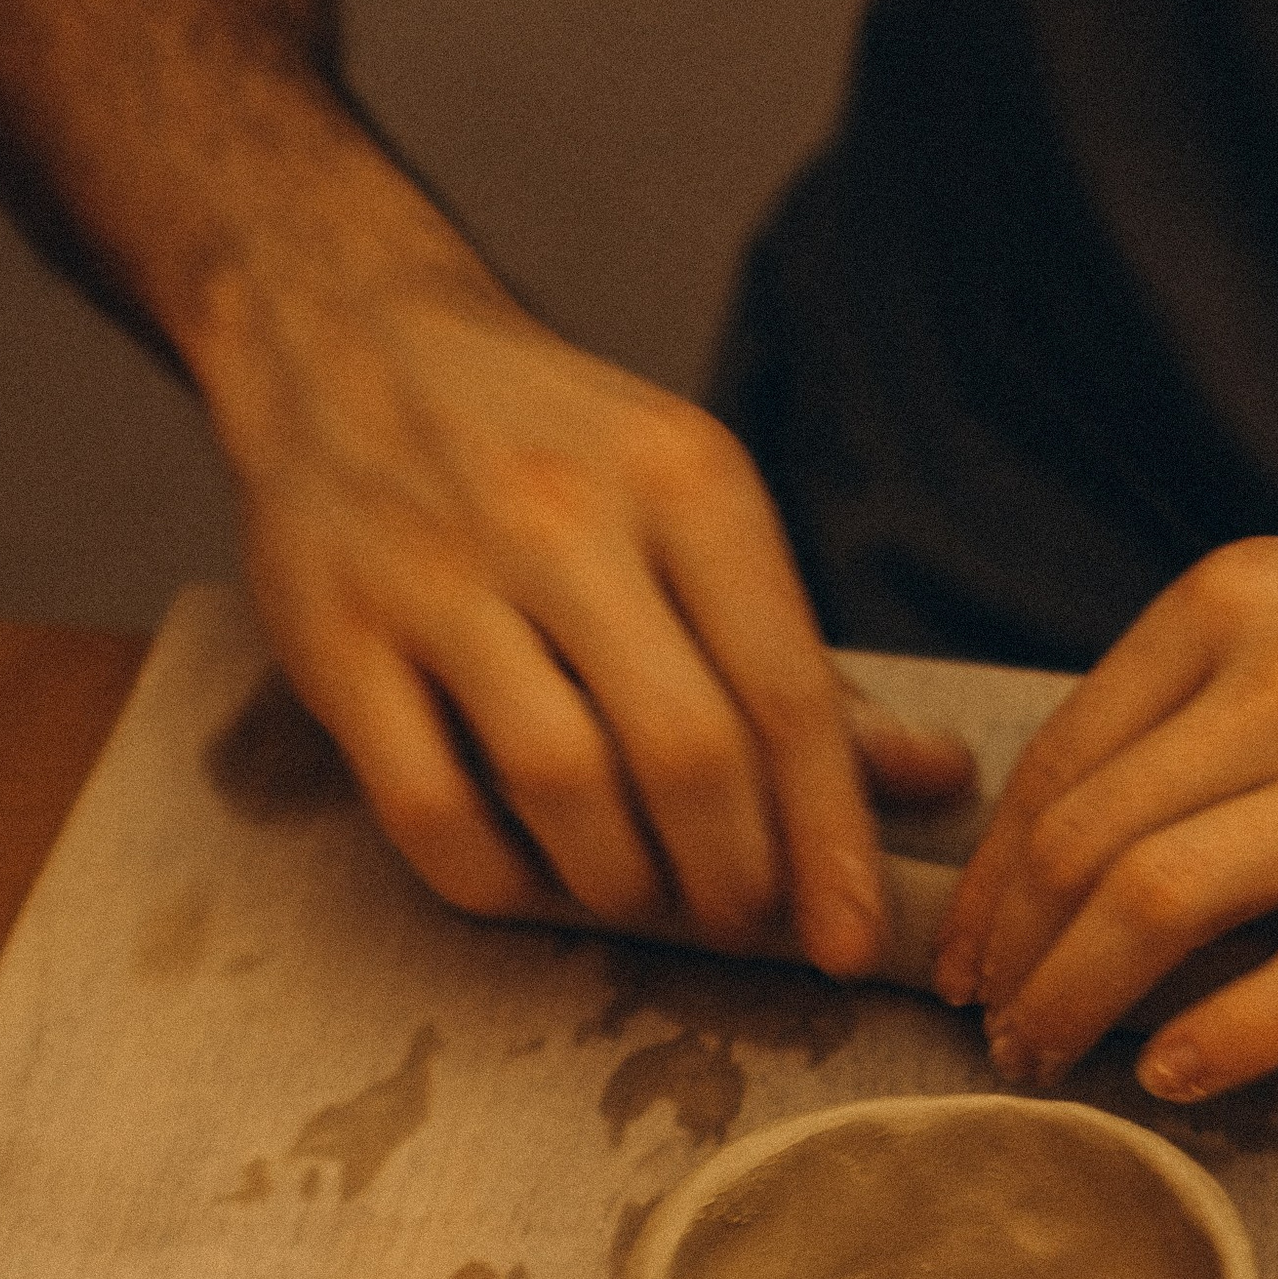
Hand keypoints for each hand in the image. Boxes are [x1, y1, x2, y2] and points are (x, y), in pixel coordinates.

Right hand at [217, 221, 972, 972]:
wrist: (342, 337)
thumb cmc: (553, 453)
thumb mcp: (693, 512)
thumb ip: (805, 662)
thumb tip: (940, 781)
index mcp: (686, 481)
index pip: (786, 691)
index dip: (830, 838)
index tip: (850, 941)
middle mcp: (565, 519)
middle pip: (687, 752)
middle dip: (730, 877)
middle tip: (735, 916)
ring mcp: (439, 576)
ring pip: (562, 786)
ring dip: (620, 884)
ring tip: (641, 893)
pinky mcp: (337, 637)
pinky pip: (429, 809)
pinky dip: (497, 880)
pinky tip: (530, 877)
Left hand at [932, 516, 1277, 1092]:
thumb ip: (1203, 691)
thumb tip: (1078, 817)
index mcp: (1238, 605)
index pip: (1063, 760)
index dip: (994, 876)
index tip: (971, 949)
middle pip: (1084, 843)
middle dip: (1011, 952)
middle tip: (991, 1022)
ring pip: (1156, 907)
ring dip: (1075, 999)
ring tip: (1047, 1054)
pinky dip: (1211, 1044)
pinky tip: (1171, 1076)